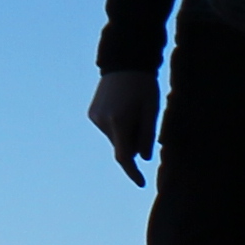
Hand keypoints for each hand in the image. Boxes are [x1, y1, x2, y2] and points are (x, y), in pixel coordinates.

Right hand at [89, 67, 158, 184]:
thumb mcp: (151, 110)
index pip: (124, 157)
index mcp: (119, 122)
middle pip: (121, 146)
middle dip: (134, 143)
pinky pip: (108, 128)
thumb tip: (143, 158)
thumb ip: (147, 136)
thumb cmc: (143, 85)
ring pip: (114, 137)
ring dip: (126, 133)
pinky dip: (118, 126)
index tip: (142, 183)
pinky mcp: (92, 113)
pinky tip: (124, 107)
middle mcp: (103, 122)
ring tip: (134, 110)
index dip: (133, 172)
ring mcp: (95, 117)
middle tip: (145, 121)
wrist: (124, 62)